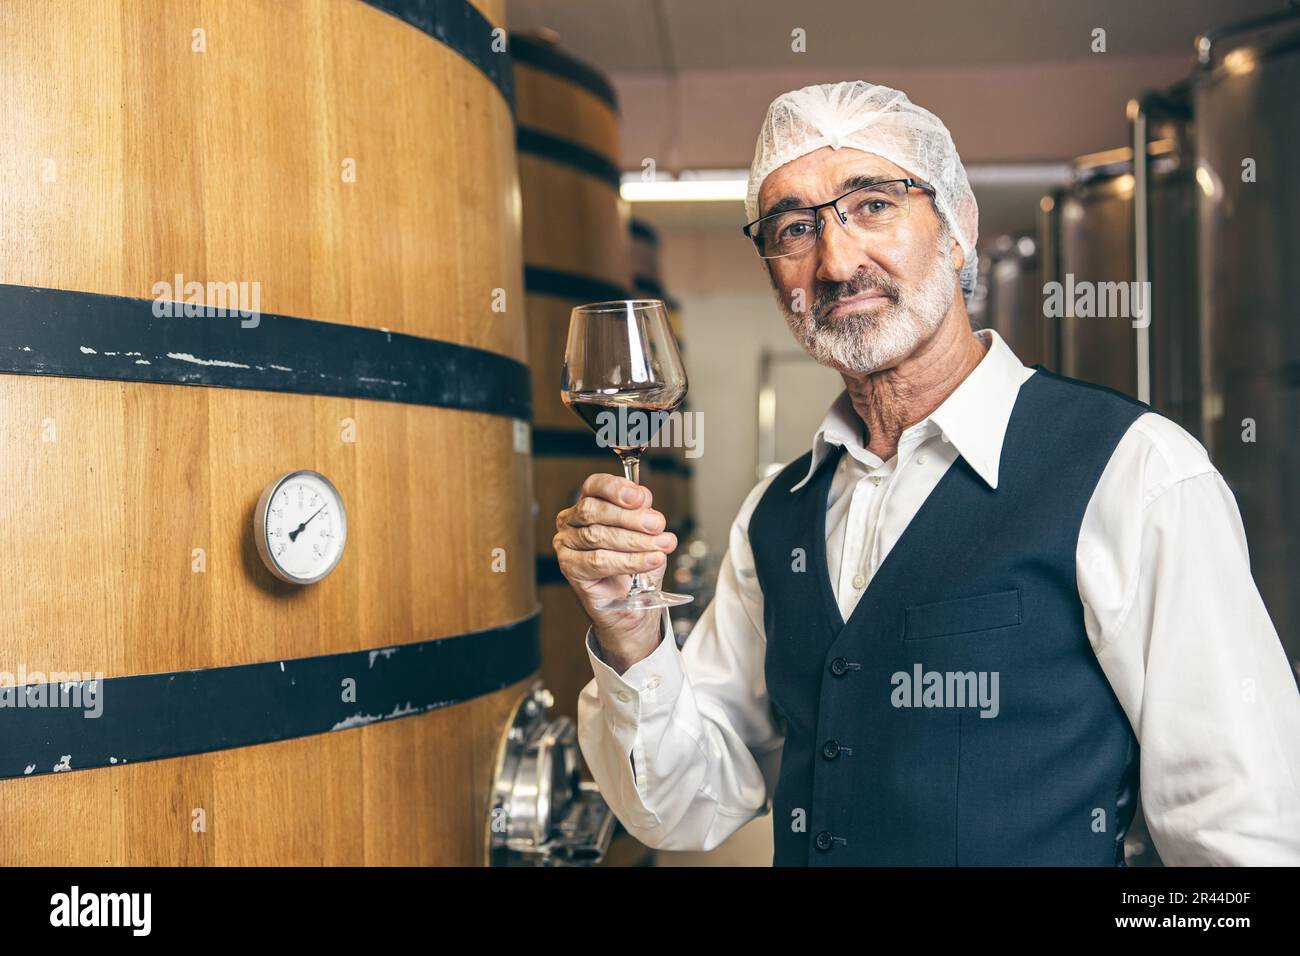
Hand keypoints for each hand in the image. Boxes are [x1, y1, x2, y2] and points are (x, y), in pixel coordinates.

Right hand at [553, 473, 678, 671]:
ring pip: (598, 536)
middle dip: (630, 517)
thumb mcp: (646, 534)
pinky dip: (628, 561)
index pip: (595, 485)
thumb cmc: (634, 567)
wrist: (631, 604)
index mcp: (588, 503)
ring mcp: (566, 544)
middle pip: (594, 510)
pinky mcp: (569, 567)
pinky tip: (650, 560)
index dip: (616, 488)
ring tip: (661, 545)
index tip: (641, 497)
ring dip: (635, 541)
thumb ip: (642, 514)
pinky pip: (598, 561)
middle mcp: (571, 521)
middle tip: (657, 524)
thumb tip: (644, 500)